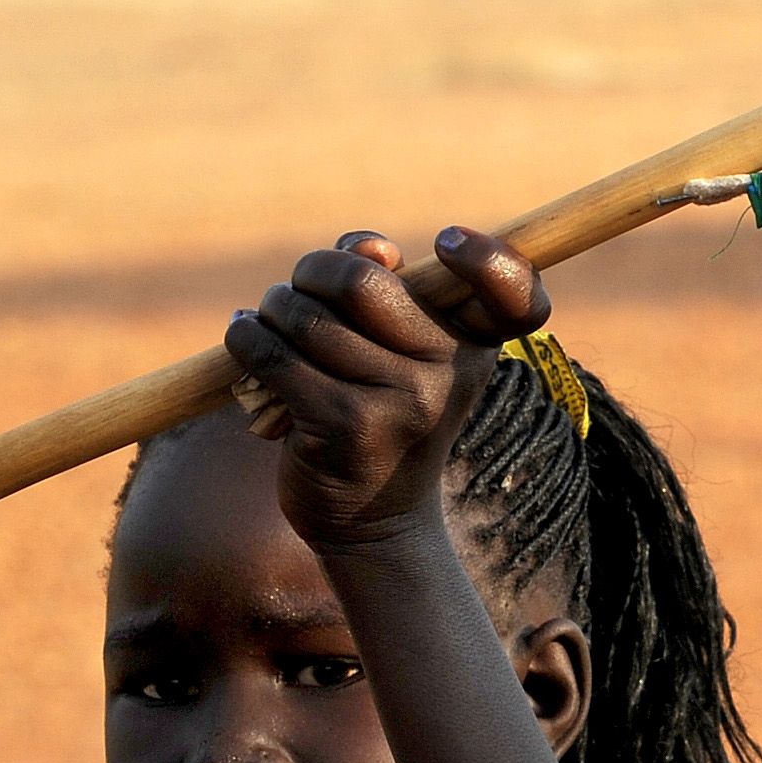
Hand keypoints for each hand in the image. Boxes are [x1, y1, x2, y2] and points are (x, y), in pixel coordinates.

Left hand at [221, 226, 548, 555]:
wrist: (375, 521)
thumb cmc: (381, 410)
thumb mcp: (402, 348)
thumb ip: (386, 282)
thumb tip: (369, 250)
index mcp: (476, 345)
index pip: (516, 293)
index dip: (488, 257)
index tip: (446, 241)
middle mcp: (449, 372)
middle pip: (362, 280)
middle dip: (314, 272)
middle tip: (302, 290)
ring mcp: (401, 402)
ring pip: (303, 315)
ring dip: (271, 311)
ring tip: (273, 328)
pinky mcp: (345, 426)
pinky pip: (271, 352)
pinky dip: (245, 337)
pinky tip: (248, 340)